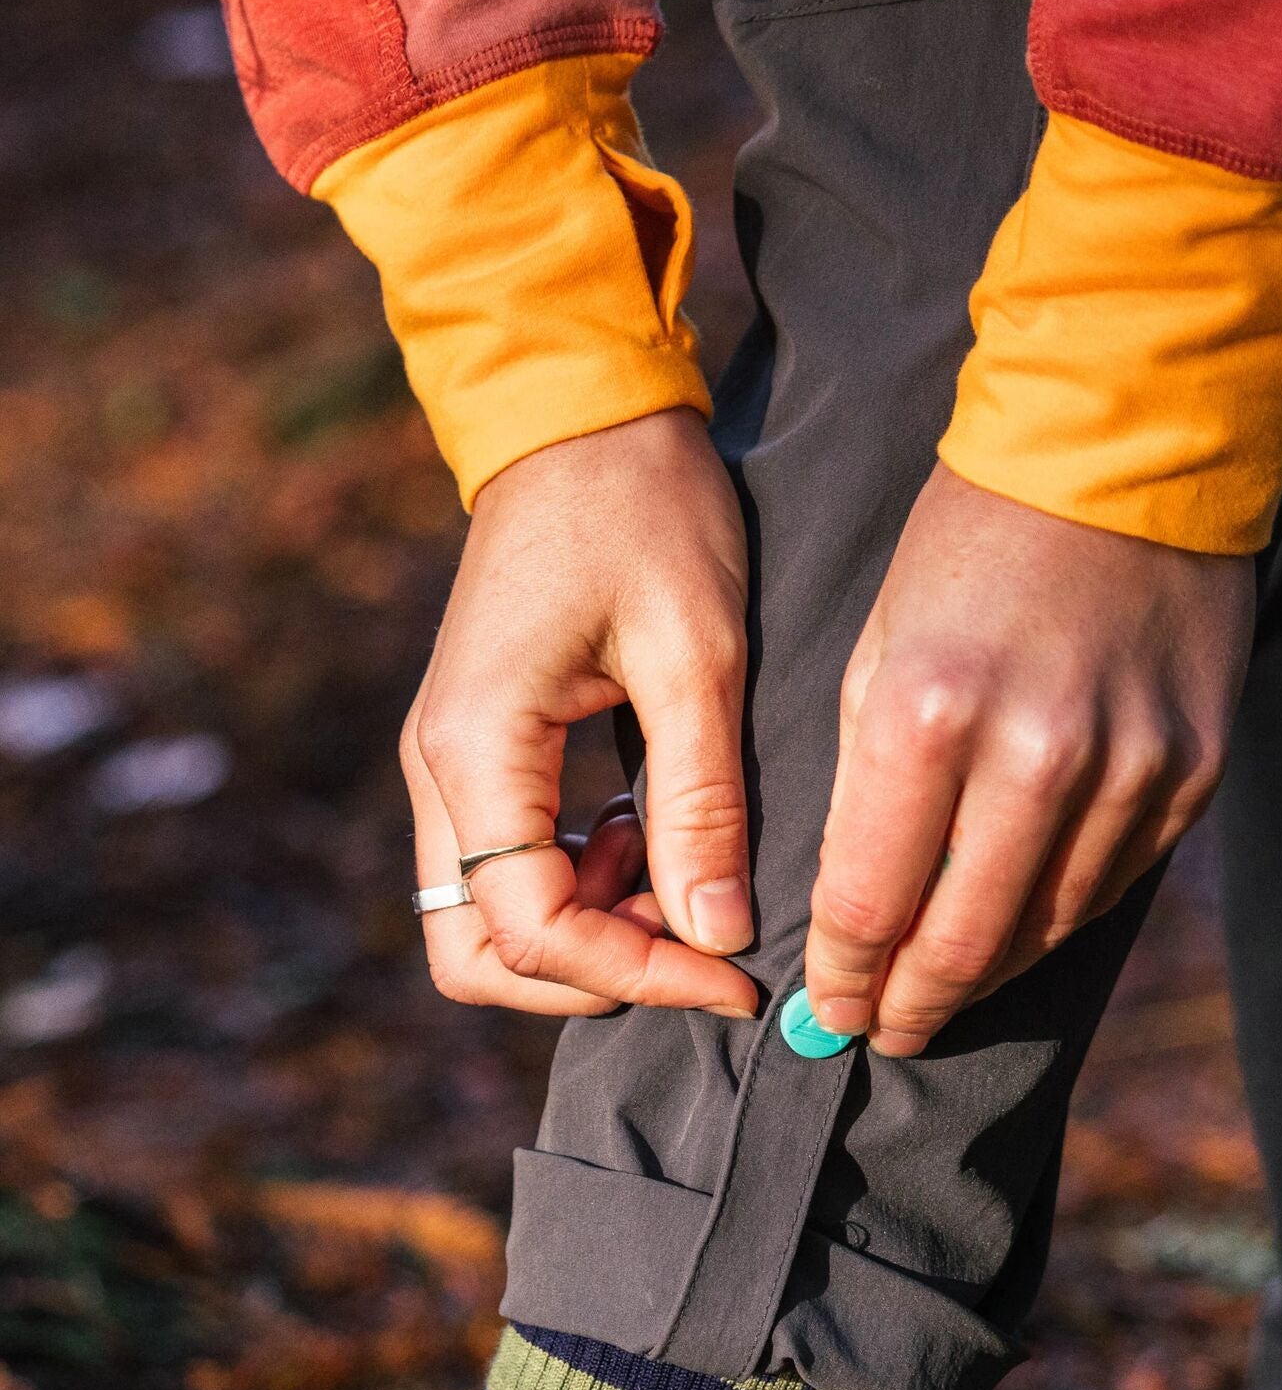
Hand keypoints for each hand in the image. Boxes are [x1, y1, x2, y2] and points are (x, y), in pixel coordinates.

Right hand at [403, 410, 759, 1018]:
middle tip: (700, 942)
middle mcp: (437, 768)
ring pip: (492, 919)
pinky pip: (513, 864)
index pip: (533, 928)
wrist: (583, 411)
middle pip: (481, 953)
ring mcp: (450, 761)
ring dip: (591, 930)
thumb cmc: (642, 508)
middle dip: (595, 974)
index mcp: (475, 747)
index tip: (735, 977)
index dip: (637, 975)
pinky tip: (654, 829)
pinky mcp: (480, 750)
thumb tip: (716, 935)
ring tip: (681, 864)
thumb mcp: (697, 655)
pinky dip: (584, 882)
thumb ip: (700, 804)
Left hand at [806, 464, 1253, 1055]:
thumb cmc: (973, 543)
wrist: (1127, 456)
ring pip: (1046, 927)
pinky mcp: (1192, 771)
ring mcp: (1129, 770)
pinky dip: (1059, 915)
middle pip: (962, 944)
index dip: (845, 977)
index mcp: (927, 715)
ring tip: (946, 990)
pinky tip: (1023, 924)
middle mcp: (1034, 756)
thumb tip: (857, 911)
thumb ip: (865, 784)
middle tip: (885, 1031)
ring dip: (987, 973)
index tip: (831, 1010)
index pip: (869, 901)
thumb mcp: (879, 646)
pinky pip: (1115, 881)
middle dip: (911, 1006)